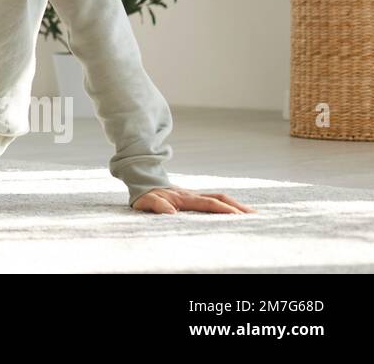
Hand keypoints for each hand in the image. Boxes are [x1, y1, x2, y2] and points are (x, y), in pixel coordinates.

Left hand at [131, 186, 255, 213]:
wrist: (143, 182)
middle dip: (237, 206)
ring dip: (236, 204)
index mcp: (184, 197)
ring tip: (253, 214)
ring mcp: (196, 195)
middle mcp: (193, 195)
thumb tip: (170, 212)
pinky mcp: (196, 197)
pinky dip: (229, 204)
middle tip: (255, 216)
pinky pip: (215, 200)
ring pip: (220, 197)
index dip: (223, 209)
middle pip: (220, 198)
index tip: (237, 216)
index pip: (208, 203)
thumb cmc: (145, 195)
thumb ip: (156, 204)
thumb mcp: (146, 201)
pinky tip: (238, 212)